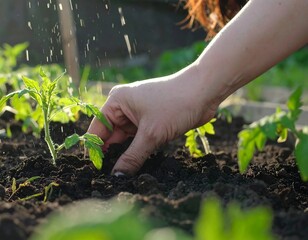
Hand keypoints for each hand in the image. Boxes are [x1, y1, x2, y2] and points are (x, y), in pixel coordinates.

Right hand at [87, 65, 218, 175]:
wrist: (204, 93)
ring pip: (126, 139)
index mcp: (116, 102)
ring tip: (123, 174)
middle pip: (111, 136)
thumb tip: (117, 177)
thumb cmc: (175, 104)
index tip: (95, 171)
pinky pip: (139, 139)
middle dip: (112, 154)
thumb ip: (132, 157)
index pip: (97, 129)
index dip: (95, 150)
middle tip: (110, 177)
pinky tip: (137, 165)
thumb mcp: (151, 134)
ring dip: (127, 154)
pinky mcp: (150, 122)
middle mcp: (124, 107)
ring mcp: (138, 114)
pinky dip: (139, 150)